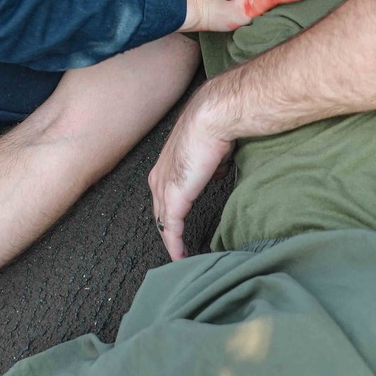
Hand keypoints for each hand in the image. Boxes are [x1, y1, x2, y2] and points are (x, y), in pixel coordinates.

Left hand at [149, 85, 233, 260]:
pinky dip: (175, 245)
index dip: (171, 214)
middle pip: (159, 212)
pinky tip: (181, 258)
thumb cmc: (216, 127)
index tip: (181, 229)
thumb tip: (217, 172)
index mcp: (165, 165)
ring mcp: (163, 187)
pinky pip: (171, 228)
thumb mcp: (212, 152)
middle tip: (180, 249)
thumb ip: (211, 166)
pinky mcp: (173, 197)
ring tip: (182, 258)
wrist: (213, 117)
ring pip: (163, 222)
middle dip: (168, 231)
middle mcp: (158, 177)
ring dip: (172, 241)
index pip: (163, 196)